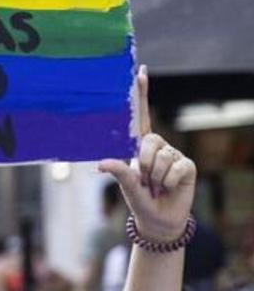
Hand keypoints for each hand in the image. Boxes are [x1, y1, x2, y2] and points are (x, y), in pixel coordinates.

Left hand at [98, 66, 195, 241]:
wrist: (159, 219)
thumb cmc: (139, 199)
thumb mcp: (126, 185)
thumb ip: (118, 171)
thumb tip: (102, 163)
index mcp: (139, 145)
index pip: (140, 115)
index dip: (141, 93)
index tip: (140, 71)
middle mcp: (157, 145)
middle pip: (149, 141)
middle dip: (144, 164)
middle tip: (146, 181)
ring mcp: (173, 153)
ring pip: (161, 158)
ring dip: (156, 177)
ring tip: (156, 186)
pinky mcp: (187, 165)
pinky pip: (176, 169)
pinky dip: (169, 182)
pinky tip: (169, 187)